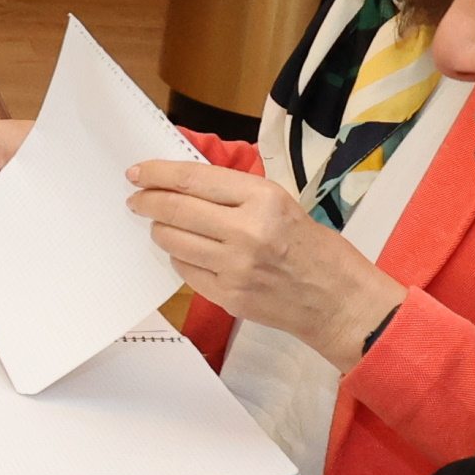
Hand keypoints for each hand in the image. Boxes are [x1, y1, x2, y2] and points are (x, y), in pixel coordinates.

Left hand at [125, 158, 404, 364]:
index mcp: (263, 198)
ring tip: (161, 225)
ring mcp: (235, 267)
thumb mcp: (282, 204)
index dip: (157, 174)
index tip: (137, 172)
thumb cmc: (314, 247)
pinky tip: (186, 253)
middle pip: (175, 209)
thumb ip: (235, 194)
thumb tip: (184, 184)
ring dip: (160, 230)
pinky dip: (179, 258)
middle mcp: (247, 231)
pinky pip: (185, 271)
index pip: (193, 179)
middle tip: (136, 200)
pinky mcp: (228, 296)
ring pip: (173, 241)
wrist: (339, 301)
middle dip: (147, 202)